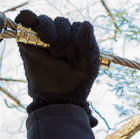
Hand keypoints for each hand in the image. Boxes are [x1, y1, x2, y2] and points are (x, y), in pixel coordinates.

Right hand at [15, 10, 99, 126]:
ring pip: (47, 21)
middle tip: (65, 56)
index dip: (77, 38)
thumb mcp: (89, 65)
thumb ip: (89, 44)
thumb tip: (86, 23)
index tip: (76, 56)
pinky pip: (27, 19)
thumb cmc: (76, 83)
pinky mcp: (28, 40)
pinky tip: (32, 23)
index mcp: (76, 41)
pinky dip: (30, 18)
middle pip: (62, 23)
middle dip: (65, 39)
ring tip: (54, 52)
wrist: (59, 97)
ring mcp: (44, 38)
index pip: (77, 26)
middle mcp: (60, 37)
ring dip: (52, 34)